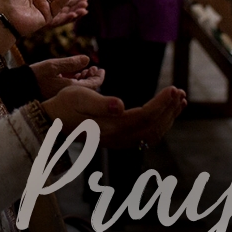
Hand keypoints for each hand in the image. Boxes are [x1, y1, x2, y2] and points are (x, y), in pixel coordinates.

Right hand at [30, 55, 104, 98]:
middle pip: (87, 89)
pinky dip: (75, 83)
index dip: (99, 77)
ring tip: (85, 70)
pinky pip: (72, 91)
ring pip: (80, 90)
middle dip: (92, 77)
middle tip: (94, 68)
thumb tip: (87, 59)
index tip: (101, 69)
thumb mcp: (53, 66)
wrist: (20, 88)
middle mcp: (69, 96)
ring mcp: (64, 98)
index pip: (93, 85)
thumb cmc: (36, 76)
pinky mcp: (58, 98)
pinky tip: (73, 76)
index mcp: (71, 89)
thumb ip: (71, 63)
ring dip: (84, 80)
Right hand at [42, 85, 185, 148]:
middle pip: (152, 128)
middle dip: (169, 110)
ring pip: (151, 134)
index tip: (173, 89)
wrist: (51, 122)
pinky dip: (159, 123)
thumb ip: (100, 102)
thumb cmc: (63, 105)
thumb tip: (121, 105)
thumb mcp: (77, 96)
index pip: (144, 117)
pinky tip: (164, 112)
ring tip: (178, 101)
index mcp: (110, 127)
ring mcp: (118, 141)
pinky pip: (145, 135)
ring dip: (167, 118)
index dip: (161, 104)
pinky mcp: (118, 139)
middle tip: (180, 92)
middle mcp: (117, 138)